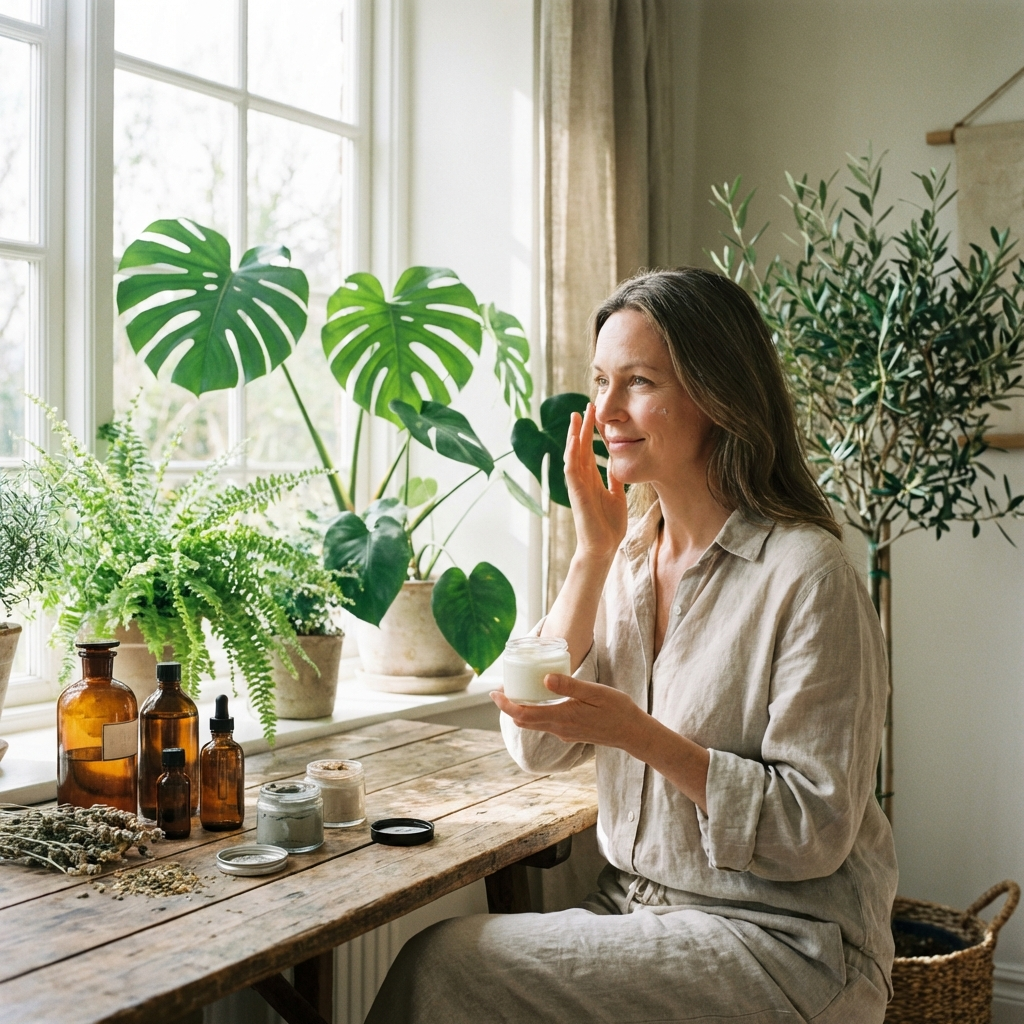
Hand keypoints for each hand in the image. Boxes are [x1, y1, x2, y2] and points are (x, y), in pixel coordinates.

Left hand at [491, 673, 642, 749]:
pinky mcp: (570, 733)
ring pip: (534, 724)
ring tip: (518, 692)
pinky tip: (541, 700)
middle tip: (502, 689)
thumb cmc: (617, 710)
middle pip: (524, 721)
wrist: (633, 733)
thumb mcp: (594, 692)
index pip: (523, 714)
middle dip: (509, 707)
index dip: (505, 705)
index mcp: (562, 717)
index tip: (494, 692)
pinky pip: (545, 724)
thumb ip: (569, 686)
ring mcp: (564, 733)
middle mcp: (559, 728)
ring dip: (521, 711)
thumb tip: (544, 678)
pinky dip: (535, 713)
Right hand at [564, 403, 627, 561]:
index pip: (590, 449)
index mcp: (592, 478)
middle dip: (583, 426)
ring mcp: (578, 485)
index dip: (592, 431)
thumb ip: (614, 479)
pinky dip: (572, 455)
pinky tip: (574, 441)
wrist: (603, 546)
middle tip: (587, 405)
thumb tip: (618, 464)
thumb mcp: (616, 494)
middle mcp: (583, 478)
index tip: (596, 413)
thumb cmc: (608, 524)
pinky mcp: (576, 493)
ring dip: (575, 435)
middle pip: (581, 446)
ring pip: (573, 454)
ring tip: (577, 417)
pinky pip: (571, 470)